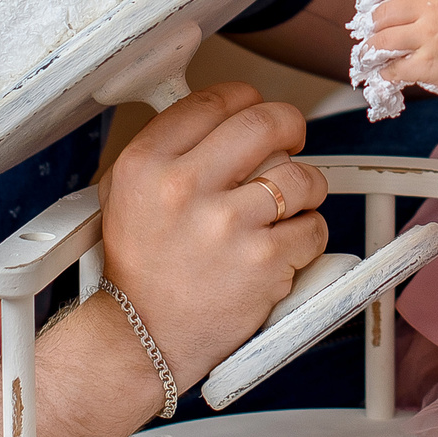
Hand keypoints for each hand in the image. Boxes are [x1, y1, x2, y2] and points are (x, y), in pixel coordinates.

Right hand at [97, 83, 328, 384]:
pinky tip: (286, 245)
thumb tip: (217, 110)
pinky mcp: (264, 261)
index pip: (214, 100)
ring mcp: (227, 225)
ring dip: (306, 187)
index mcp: (147, 163)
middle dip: (290, 125)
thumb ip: (166, 147)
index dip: (245, 99)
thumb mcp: (124, 192)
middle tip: (291, 138)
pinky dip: (308, 234)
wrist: (144, 337)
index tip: (254, 108)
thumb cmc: (141, 268)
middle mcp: (184, 188)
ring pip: (301, 175)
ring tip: (292, 201)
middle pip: (265, 121)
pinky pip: (313, 227)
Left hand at [365, 0, 437, 103]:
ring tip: (372, 56)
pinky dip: (386, 73)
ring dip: (372, 50)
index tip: (373, 8)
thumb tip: (392, 4)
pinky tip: (388, 74)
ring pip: (382, 40)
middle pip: (384, 12)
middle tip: (369, 35)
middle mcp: (433, 10)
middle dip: (371, 26)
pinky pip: (394, 68)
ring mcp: (430, 37)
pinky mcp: (429, 65)